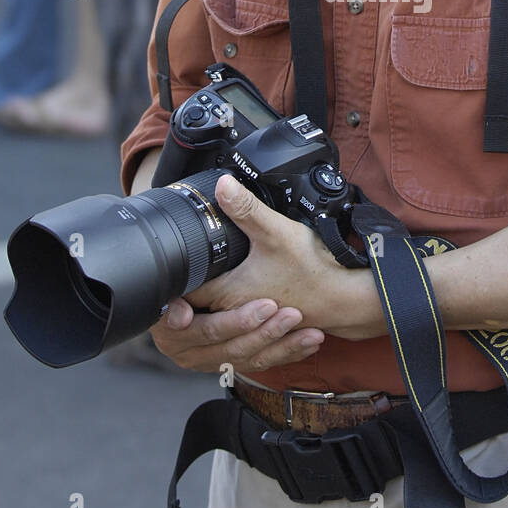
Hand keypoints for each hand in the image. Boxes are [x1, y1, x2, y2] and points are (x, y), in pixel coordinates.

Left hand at [148, 175, 381, 370]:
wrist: (349, 298)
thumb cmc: (315, 271)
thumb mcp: (276, 232)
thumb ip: (247, 209)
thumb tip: (223, 185)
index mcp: (227, 295)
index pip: (181, 295)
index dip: (167, 283)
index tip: (158, 269)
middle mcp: (235, 314)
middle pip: (194, 309)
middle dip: (181, 294)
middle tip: (169, 277)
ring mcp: (252, 322)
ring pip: (216, 317)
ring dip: (204, 307)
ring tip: (193, 290)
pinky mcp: (268, 323)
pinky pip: (238, 323)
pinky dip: (229, 313)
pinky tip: (232, 298)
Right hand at [149, 291, 323, 374]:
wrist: (172, 305)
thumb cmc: (174, 287)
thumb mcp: (170, 287)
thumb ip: (175, 299)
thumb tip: (178, 316)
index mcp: (175, 337)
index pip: (211, 330)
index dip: (239, 320)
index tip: (267, 305)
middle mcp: (192, 355)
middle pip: (236, 348)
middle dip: (268, 332)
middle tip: (293, 315)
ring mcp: (213, 363)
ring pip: (253, 360)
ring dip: (285, 346)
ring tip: (311, 333)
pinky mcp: (231, 364)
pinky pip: (262, 363)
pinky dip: (288, 353)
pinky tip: (309, 345)